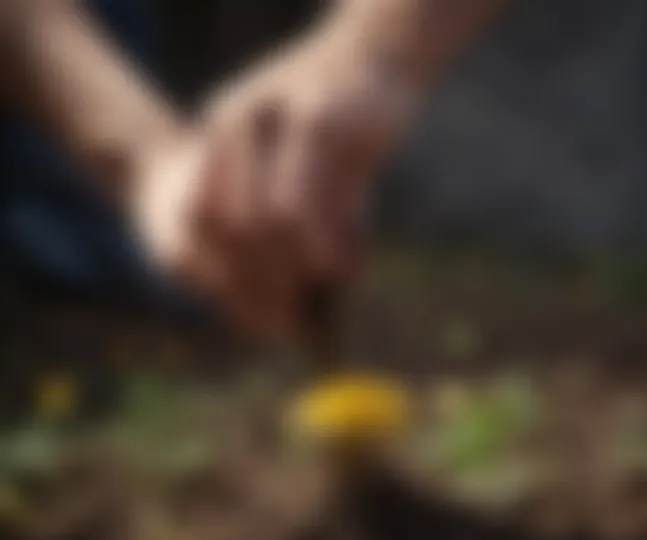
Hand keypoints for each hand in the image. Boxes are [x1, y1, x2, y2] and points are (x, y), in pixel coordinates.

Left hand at [192, 20, 421, 336]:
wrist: (381, 47)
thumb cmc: (345, 113)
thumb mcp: (306, 160)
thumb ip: (295, 209)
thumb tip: (301, 280)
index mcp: (221, 133)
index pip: (203, 219)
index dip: (226, 274)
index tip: (254, 314)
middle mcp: (234, 124)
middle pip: (230, 229)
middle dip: (258, 286)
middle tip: (288, 324)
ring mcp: (273, 121)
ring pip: (265, 223)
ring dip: (292, 271)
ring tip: (317, 296)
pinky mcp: (317, 123)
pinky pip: (305, 204)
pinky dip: (321, 247)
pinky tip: (341, 269)